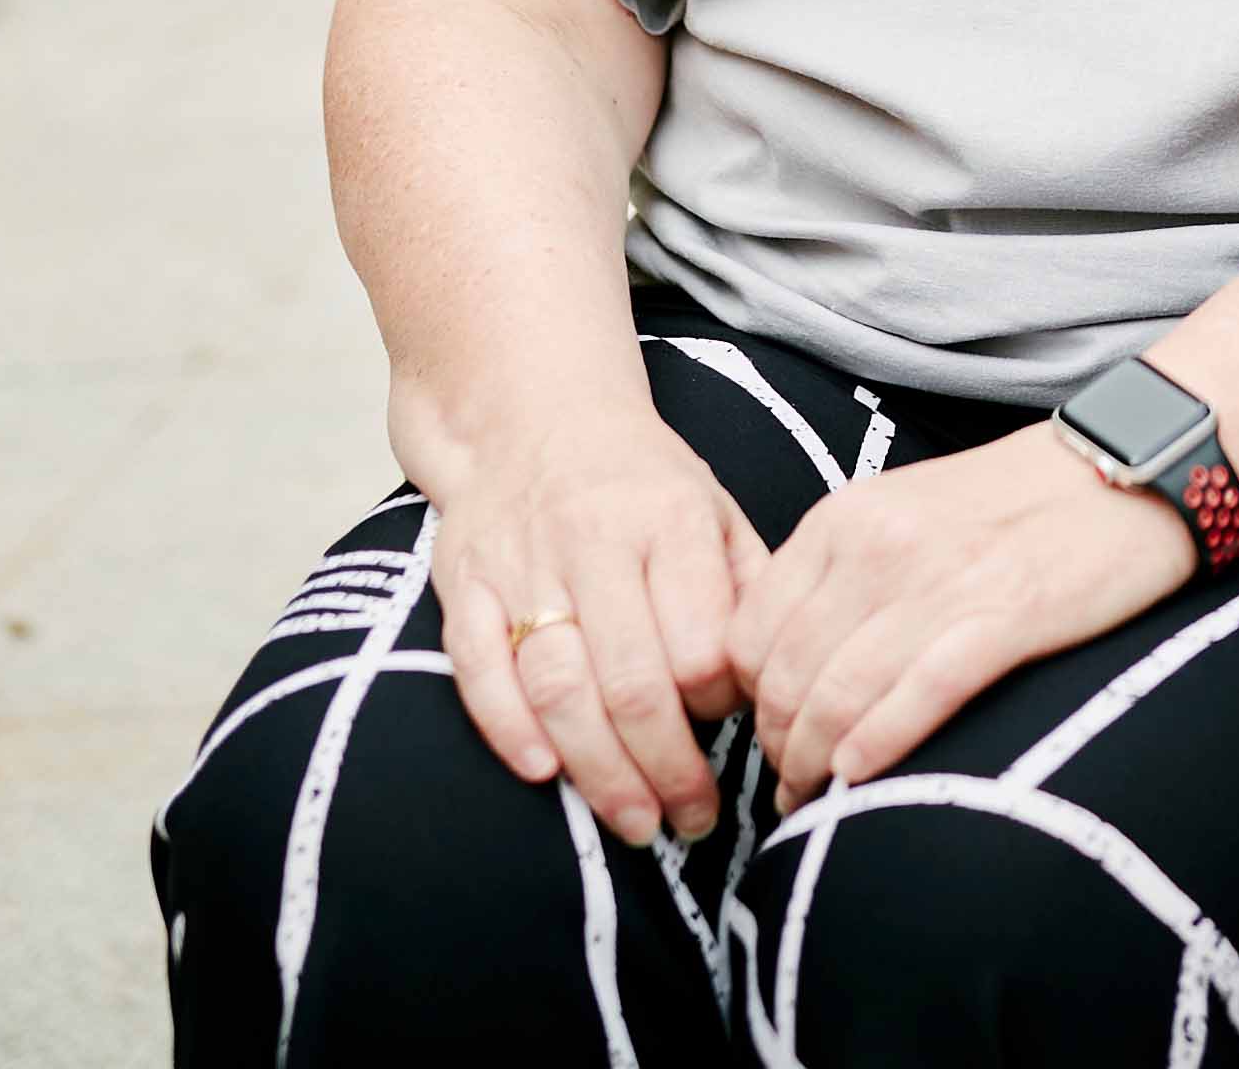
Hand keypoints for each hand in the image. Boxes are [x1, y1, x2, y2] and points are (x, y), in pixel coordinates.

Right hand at [414, 408, 764, 848]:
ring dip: (597, 769)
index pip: (702, 636)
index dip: (723, 700)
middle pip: (631, 678)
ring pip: (557, 685)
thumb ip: (747, 587)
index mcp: (669, 518)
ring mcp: (520, 565)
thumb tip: (775, 679)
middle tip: (693, 820)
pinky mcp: (463, 585)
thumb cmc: (642, 482)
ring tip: (637, 823)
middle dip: (668, 766)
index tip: (742, 730)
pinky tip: (543, 774)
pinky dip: (506, 727)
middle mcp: (592, 540)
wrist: (530, 415)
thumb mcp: (716, 508)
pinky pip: (477, 669)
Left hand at [727, 424, 1194, 791]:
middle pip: (785, 674)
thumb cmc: (1021, 500)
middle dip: (776, 745)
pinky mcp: (1006, 617)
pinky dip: (877, 747)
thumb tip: (791, 666)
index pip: (747, 631)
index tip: (767, 734)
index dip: (746, 701)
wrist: (1133, 465)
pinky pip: (915, 697)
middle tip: (788, 783)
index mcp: (845, 516)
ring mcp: (941, 580)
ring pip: (838, 695)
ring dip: (813, 763)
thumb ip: (842, 572)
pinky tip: (860, 779)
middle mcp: (879, 544)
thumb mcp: (905, 511)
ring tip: (816, 797)